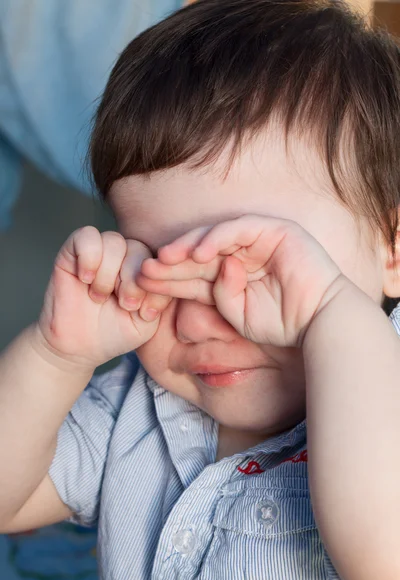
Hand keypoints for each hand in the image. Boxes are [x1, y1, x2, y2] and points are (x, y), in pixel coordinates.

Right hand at [37, 226, 170, 368]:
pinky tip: (86, 280)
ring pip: (114, 242)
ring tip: (100, 297)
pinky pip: (87, 236)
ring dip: (109, 274)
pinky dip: (89, 258)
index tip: (146, 314)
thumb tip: (167, 276)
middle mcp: (125, 254)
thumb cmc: (116, 333)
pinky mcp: (73, 250)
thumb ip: (161, 296)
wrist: (79, 347)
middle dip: (133, 280)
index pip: (160, 261)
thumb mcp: (147, 320)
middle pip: (138, 248)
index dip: (157, 285)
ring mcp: (100, 250)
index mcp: (147, 269)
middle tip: (126, 305)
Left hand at [138, 215, 343, 345]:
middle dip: (172, 262)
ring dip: (188, 247)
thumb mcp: (236, 314)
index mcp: (232, 273)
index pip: (195, 272)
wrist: (319, 324)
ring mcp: (258, 239)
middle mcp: (242, 253)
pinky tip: (196, 254)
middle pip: (199, 253)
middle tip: (145, 269)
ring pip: (215, 237)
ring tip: (165, 259)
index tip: (143, 284)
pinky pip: (238, 230)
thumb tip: (207, 270)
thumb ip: (217, 295)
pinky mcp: (274, 230)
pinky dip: (217, 239)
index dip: (170, 277)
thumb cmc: (281, 323)